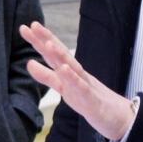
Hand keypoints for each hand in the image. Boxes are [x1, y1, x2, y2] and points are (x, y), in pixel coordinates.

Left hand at [19, 22, 133, 141]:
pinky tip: (64, 69)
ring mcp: (85, 84)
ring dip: (60, 54)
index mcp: (69, 70)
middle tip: (33, 24)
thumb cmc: (88, 99)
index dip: (39, 40)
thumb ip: (46, 76)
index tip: (25, 27)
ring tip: (47, 43)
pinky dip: (73, 78)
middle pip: (60, 54)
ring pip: (72, 67)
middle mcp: (76, 73)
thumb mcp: (64, 87)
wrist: (117, 117)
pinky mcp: (91, 98)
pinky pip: (81, 87)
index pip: (52, 52)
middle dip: (47, 39)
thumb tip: (28, 63)